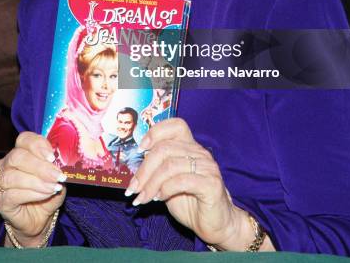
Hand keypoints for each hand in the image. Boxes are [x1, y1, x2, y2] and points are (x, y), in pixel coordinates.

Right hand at [0, 132, 65, 246]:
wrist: (38, 219)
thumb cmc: (46, 192)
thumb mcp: (55, 176)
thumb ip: (56, 166)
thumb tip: (62, 162)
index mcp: (20, 151)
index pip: (24, 139)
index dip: (38, 145)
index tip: (53, 156)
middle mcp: (6, 164)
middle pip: (17, 156)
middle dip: (40, 166)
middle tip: (57, 175)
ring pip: (13, 176)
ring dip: (37, 181)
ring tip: (54, 187)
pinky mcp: (0, 201)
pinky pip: (12, 194)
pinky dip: (32, 193)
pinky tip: (46, 194)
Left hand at [125, 118, 249, 248]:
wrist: (216, 224)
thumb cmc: (190, 202)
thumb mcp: (168, 182)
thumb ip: (157, 170)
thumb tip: (134, 166)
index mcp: (190, 147)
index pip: (176, 125)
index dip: (156, 132)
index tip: (139, 149)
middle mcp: (200, 153)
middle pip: (164, 149)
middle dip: (143, 169)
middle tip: (133, 187)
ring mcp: (207, 167)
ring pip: (170, 165)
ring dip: (150, 183)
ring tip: (142, 198)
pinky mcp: (212, 184)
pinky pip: (181, 181)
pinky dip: (165, 189)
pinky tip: (159, 198)